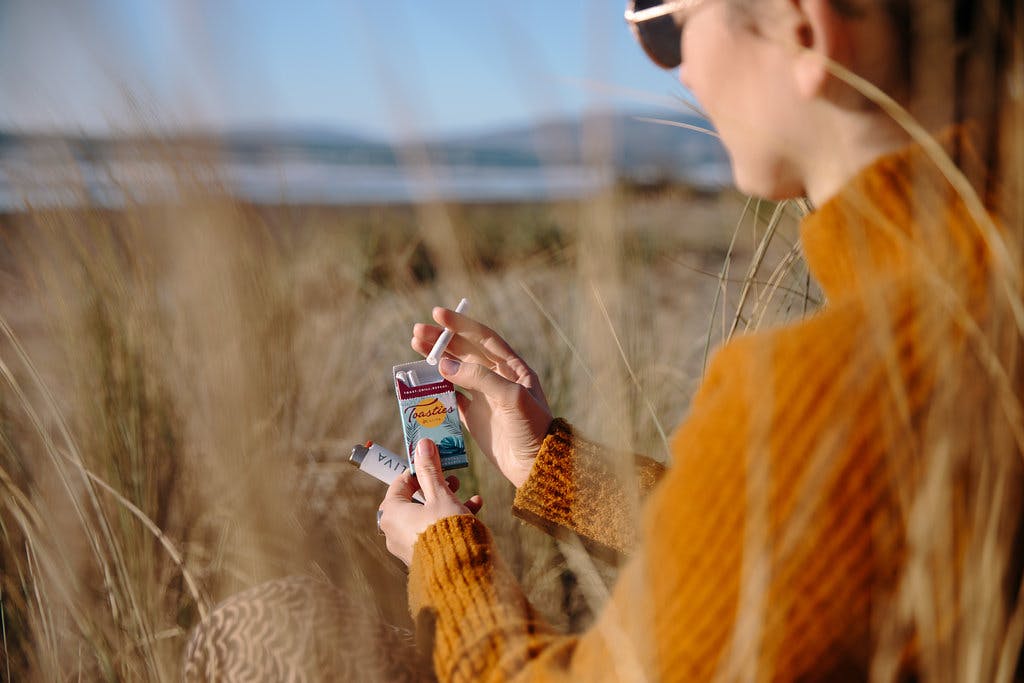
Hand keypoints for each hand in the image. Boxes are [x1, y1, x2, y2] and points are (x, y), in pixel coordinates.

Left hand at [379, 439, 483, 565]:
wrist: (457, 572)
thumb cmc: (445, 530)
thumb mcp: (440, 494)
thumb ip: (430, 470)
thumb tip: (423, 444)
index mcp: (391, 513)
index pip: (400, 482)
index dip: (420, 470)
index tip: (435, 463)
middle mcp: (393, 531)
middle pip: (414, 499)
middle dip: (438, 486)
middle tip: (453, 479)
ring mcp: (407, 545)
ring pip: (426, 515)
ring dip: (448, 502)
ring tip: (468, 495)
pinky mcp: (421, 556)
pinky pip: (432, 530)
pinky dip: (448, 519)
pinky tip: (473, 511)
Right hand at [412, 307, 552, 487]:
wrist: (535, 466)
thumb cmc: (532, 428)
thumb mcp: (511, 397)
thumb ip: (480, 378)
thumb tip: (445, 365)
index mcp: (512, 368)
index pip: (483, 338)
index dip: (460, 325)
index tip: (438, 314)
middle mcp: (497, 378)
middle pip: (465, 352)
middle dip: (441, 340)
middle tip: (417, 332)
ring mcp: (484, 398)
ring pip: (455, 372)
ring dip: (436, 359)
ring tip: (415, 347)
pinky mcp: (474, 418)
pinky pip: (451, 397)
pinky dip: (436, 388)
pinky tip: (422, 380)